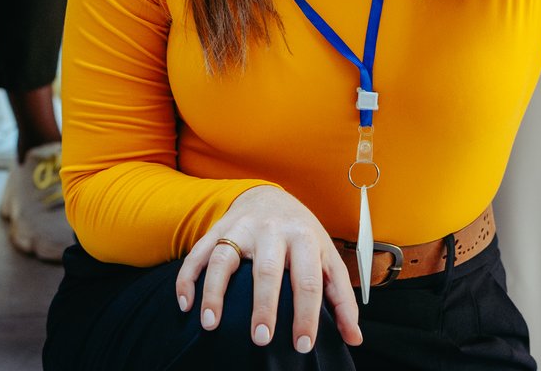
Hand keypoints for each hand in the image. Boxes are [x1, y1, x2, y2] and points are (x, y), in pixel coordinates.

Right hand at [175, 186, 364, 355]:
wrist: (269, 196)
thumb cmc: (302, 236)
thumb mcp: (327, 258)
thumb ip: (341, 298)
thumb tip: (354, 338)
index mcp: (305, 237)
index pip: (308, 280)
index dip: (307, 315)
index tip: (302, 345)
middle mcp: (272, 229)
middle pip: (267, 270)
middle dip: (264, 306)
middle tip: (261, 340)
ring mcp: (241, 227)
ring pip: (224, 259)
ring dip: (214, 292)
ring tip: (211, 325)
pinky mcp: (216, 229)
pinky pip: (198, 252)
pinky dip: (188, 277)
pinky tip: (186, 304)